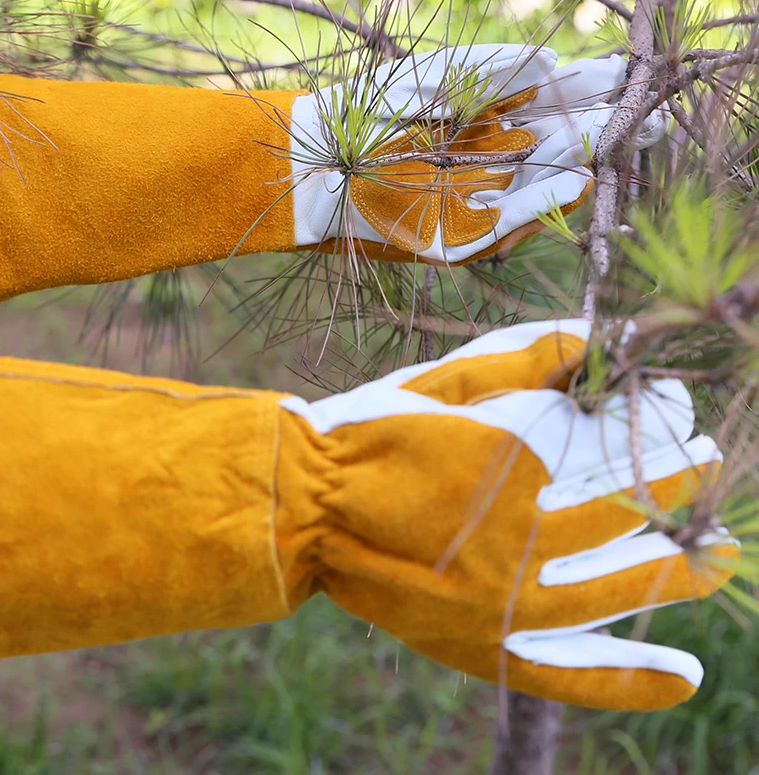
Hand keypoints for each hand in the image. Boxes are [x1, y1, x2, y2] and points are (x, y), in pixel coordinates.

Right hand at [278, 319, 735, 709]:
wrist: (299, 506)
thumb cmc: (365, 433)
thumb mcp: (438, 383)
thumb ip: (517, 360)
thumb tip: (591, 338)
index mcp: (508, 461)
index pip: (606, 445)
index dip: (647, 424)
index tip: (670, 410)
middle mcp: (516, 535)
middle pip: (621, 514)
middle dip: (673, 484)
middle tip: (709, 464)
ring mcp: (501, 599)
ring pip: (611, 588)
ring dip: (674, 570)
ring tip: (721, 556)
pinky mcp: (480, 644)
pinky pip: (566, 671)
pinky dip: (627, 677)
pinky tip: (685, 677)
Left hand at [289, 44, 665, 263]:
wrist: (313, 159)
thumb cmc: (367, 110)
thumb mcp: (431, 77)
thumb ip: (488, 67)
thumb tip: (550, 58)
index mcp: (484, 123)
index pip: (549, 107)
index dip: (588, 93)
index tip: (626, 76)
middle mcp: (488, 164)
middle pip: (556, 149)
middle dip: (600, 131)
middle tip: (648, 115)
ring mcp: (475, 204)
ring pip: (540, 188)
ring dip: (581, 165)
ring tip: (619, 139)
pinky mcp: (456, 242)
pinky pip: (507, 227)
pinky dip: (540, 206)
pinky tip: (575, 180)